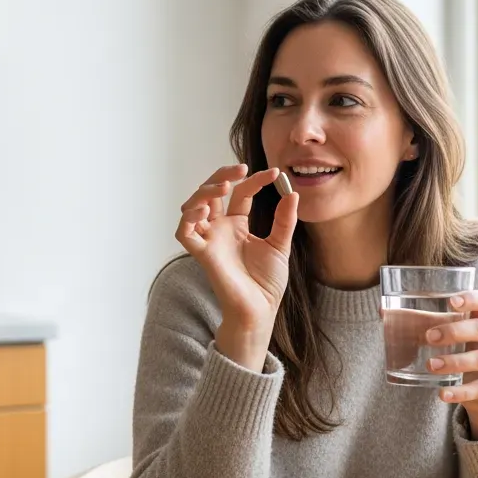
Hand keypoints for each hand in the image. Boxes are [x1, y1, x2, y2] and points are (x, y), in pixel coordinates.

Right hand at [175, 164, 298, 367]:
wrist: (261, 309)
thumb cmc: (266, 283)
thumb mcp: (280, 245)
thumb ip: (284, 220)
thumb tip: (293, 193)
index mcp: (237, 226)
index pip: (240, 193)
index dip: (255, 180)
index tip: (275, 174)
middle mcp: (220, 230)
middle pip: (210, 193)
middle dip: (221, 176)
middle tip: (241, 168)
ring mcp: (209, 241)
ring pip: (193, 207)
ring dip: (204, 192)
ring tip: (224, 186)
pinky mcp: (203, 255)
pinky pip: (184, 233)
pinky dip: (189, 218)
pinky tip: (205, 209)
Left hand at [423, 289, 477, 438]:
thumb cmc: (465, 350)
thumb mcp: (450, 335)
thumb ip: (422, 322)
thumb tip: (382, 310)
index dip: (472, 298)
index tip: (451, 301)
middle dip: (454, 332)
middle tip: (428, 337)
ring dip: (455, 362)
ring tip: (430, 365)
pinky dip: (461, 392)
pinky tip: (443, 395)